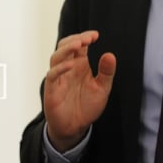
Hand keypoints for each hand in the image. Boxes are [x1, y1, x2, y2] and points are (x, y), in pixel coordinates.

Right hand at [43, 30, 115, 151]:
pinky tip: (71, 65)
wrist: (75, 127)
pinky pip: (52, 75)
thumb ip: (106, 72)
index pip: (79, 45)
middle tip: (87, 38)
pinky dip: (59, 69)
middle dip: (74, 39)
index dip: (85, 36)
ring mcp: (59, 78)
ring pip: (56, 57)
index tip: (95, 35)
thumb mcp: (102, 89)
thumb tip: (110, 55)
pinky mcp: (52, 89)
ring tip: (78, 44)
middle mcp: (68, 68)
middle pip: (65, 46)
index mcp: (80, 65)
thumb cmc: (87, 106)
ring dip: (66, 49)